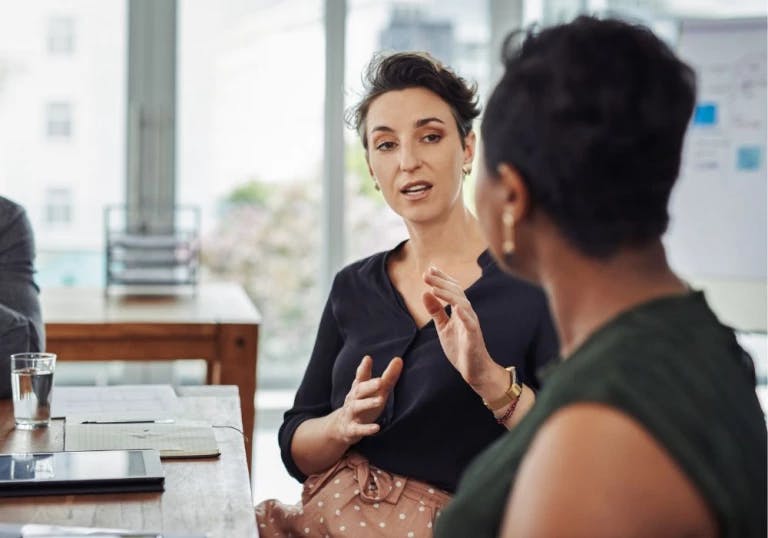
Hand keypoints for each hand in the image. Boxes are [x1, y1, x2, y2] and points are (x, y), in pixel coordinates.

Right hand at [334, 355, 402, 444]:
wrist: (341, 427)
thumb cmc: (363, 404)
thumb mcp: (375, 392)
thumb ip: (387, 377)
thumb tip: (398, 359)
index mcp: (359, 389)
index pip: (361, 377)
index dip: (364, 368)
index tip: (368, 358)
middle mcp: (353, 399)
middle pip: (359, 390)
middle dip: (369, 386)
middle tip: (380, 381)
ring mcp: (351, 414)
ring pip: (357, 407)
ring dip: (368, 403)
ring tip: (380, 400)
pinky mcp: (352, 429)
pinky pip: (358, 429)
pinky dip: (366, 429)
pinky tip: (377, 428)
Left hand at [422, 266, 494, 387]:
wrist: (475, 370)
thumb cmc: (460, 347)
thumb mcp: (443, 327)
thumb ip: (436, 311)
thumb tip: (425, 293)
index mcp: (460, 310)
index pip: (452, 290)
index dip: (441, 279)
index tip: (429, 270)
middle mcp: (467, 313)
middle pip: (456, 292)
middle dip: (441, 282)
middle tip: (426, 274)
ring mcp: (471, 323)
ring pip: (462, 304)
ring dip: (448, 295)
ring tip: (434, 288)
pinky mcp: (474, 336)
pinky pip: (470, 323)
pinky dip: (463, 314)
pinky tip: (455, 307)